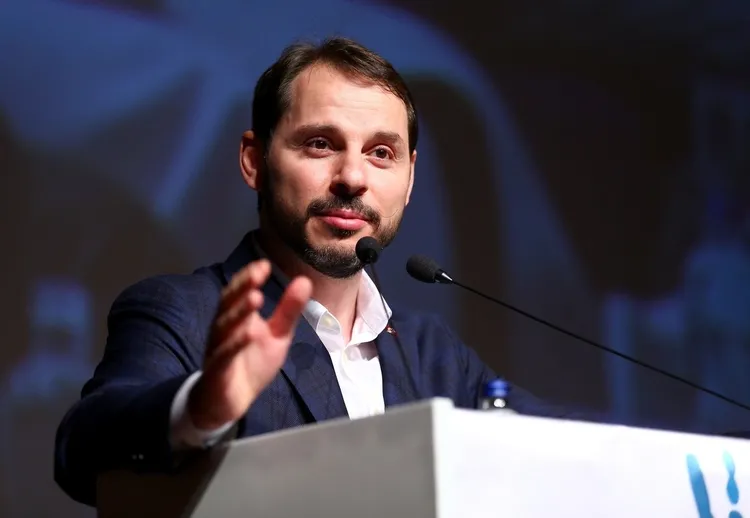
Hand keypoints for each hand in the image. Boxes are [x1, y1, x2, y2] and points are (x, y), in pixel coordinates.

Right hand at [187, 259, 312, 429]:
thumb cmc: (252, 362)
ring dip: (239, 312)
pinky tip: (248, 334)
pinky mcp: (218, 371)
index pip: (239, 291)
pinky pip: (224, 356)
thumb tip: (304, 280)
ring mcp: (218, 349)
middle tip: (257, 273)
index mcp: (237, 316)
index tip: (263, 264)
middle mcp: (224, 328)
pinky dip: (235, 344)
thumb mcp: (277, 335)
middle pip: (229, 303)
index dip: (249, 277)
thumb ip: (288, 310)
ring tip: (255, 297)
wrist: (229, 400)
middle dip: (242, 287)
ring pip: (225, 327)